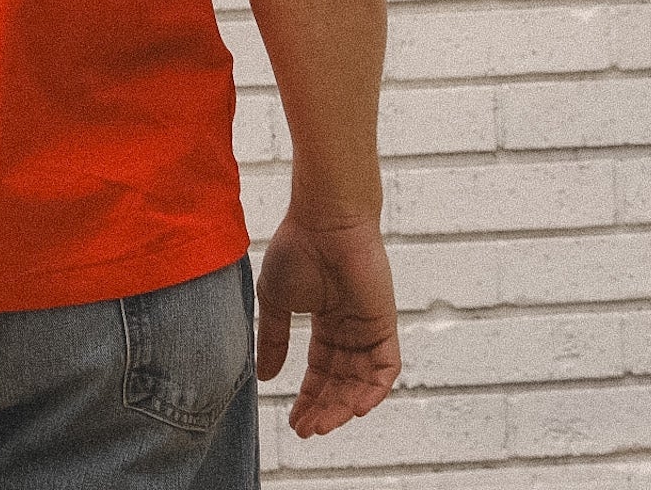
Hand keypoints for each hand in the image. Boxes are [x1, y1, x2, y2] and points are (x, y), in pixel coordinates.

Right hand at [254, 210, 400, 436]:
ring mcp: (368, 327)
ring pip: (361, 382)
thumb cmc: (297, 248)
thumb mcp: (275, 300)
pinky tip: (353, 408)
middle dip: (324, 409)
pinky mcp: (384, 323)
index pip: (322, 371)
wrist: (323, 220)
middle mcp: (350, 328)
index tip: (295, 420)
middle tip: (307, 431)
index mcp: (327, 321)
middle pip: (341, 382)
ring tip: (322, 425)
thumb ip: (273, 339)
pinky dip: (373, 391)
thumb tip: (266, 377)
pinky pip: (385, 368)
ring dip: (343, 407)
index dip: (309, 398)